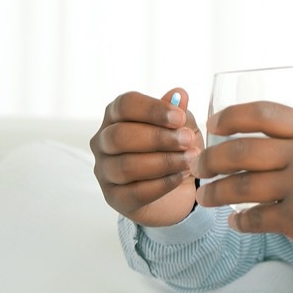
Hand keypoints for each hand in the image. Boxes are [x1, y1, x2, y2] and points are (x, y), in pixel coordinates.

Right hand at [91, 89, 201, 226]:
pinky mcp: (114, 198)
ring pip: (126, 166)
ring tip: (190, 160)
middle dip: (158, 138)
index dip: (152, 109)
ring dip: (163, 162)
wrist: (176, 190)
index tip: (179, 118)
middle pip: (119, 135)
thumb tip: (179, 94)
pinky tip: (181, 176)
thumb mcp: (181, 127)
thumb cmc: (173, 149)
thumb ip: (178, 112)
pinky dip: (162, 184)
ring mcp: (104, 171)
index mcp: (116, 116)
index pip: (125, 105)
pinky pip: (134, 192)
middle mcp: (103, 142)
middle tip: (187, 140)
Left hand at [192, 102, 292, 266]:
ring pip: (240, 186)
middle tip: (198, 165)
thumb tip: (277, 138)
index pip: (263, 113)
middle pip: (241, 151)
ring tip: (204, 196)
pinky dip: (239, 221)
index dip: (231, 116)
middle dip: (211, 159)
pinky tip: (234, 221)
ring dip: (215, 192)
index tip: (214, 124)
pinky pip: (256, 218)